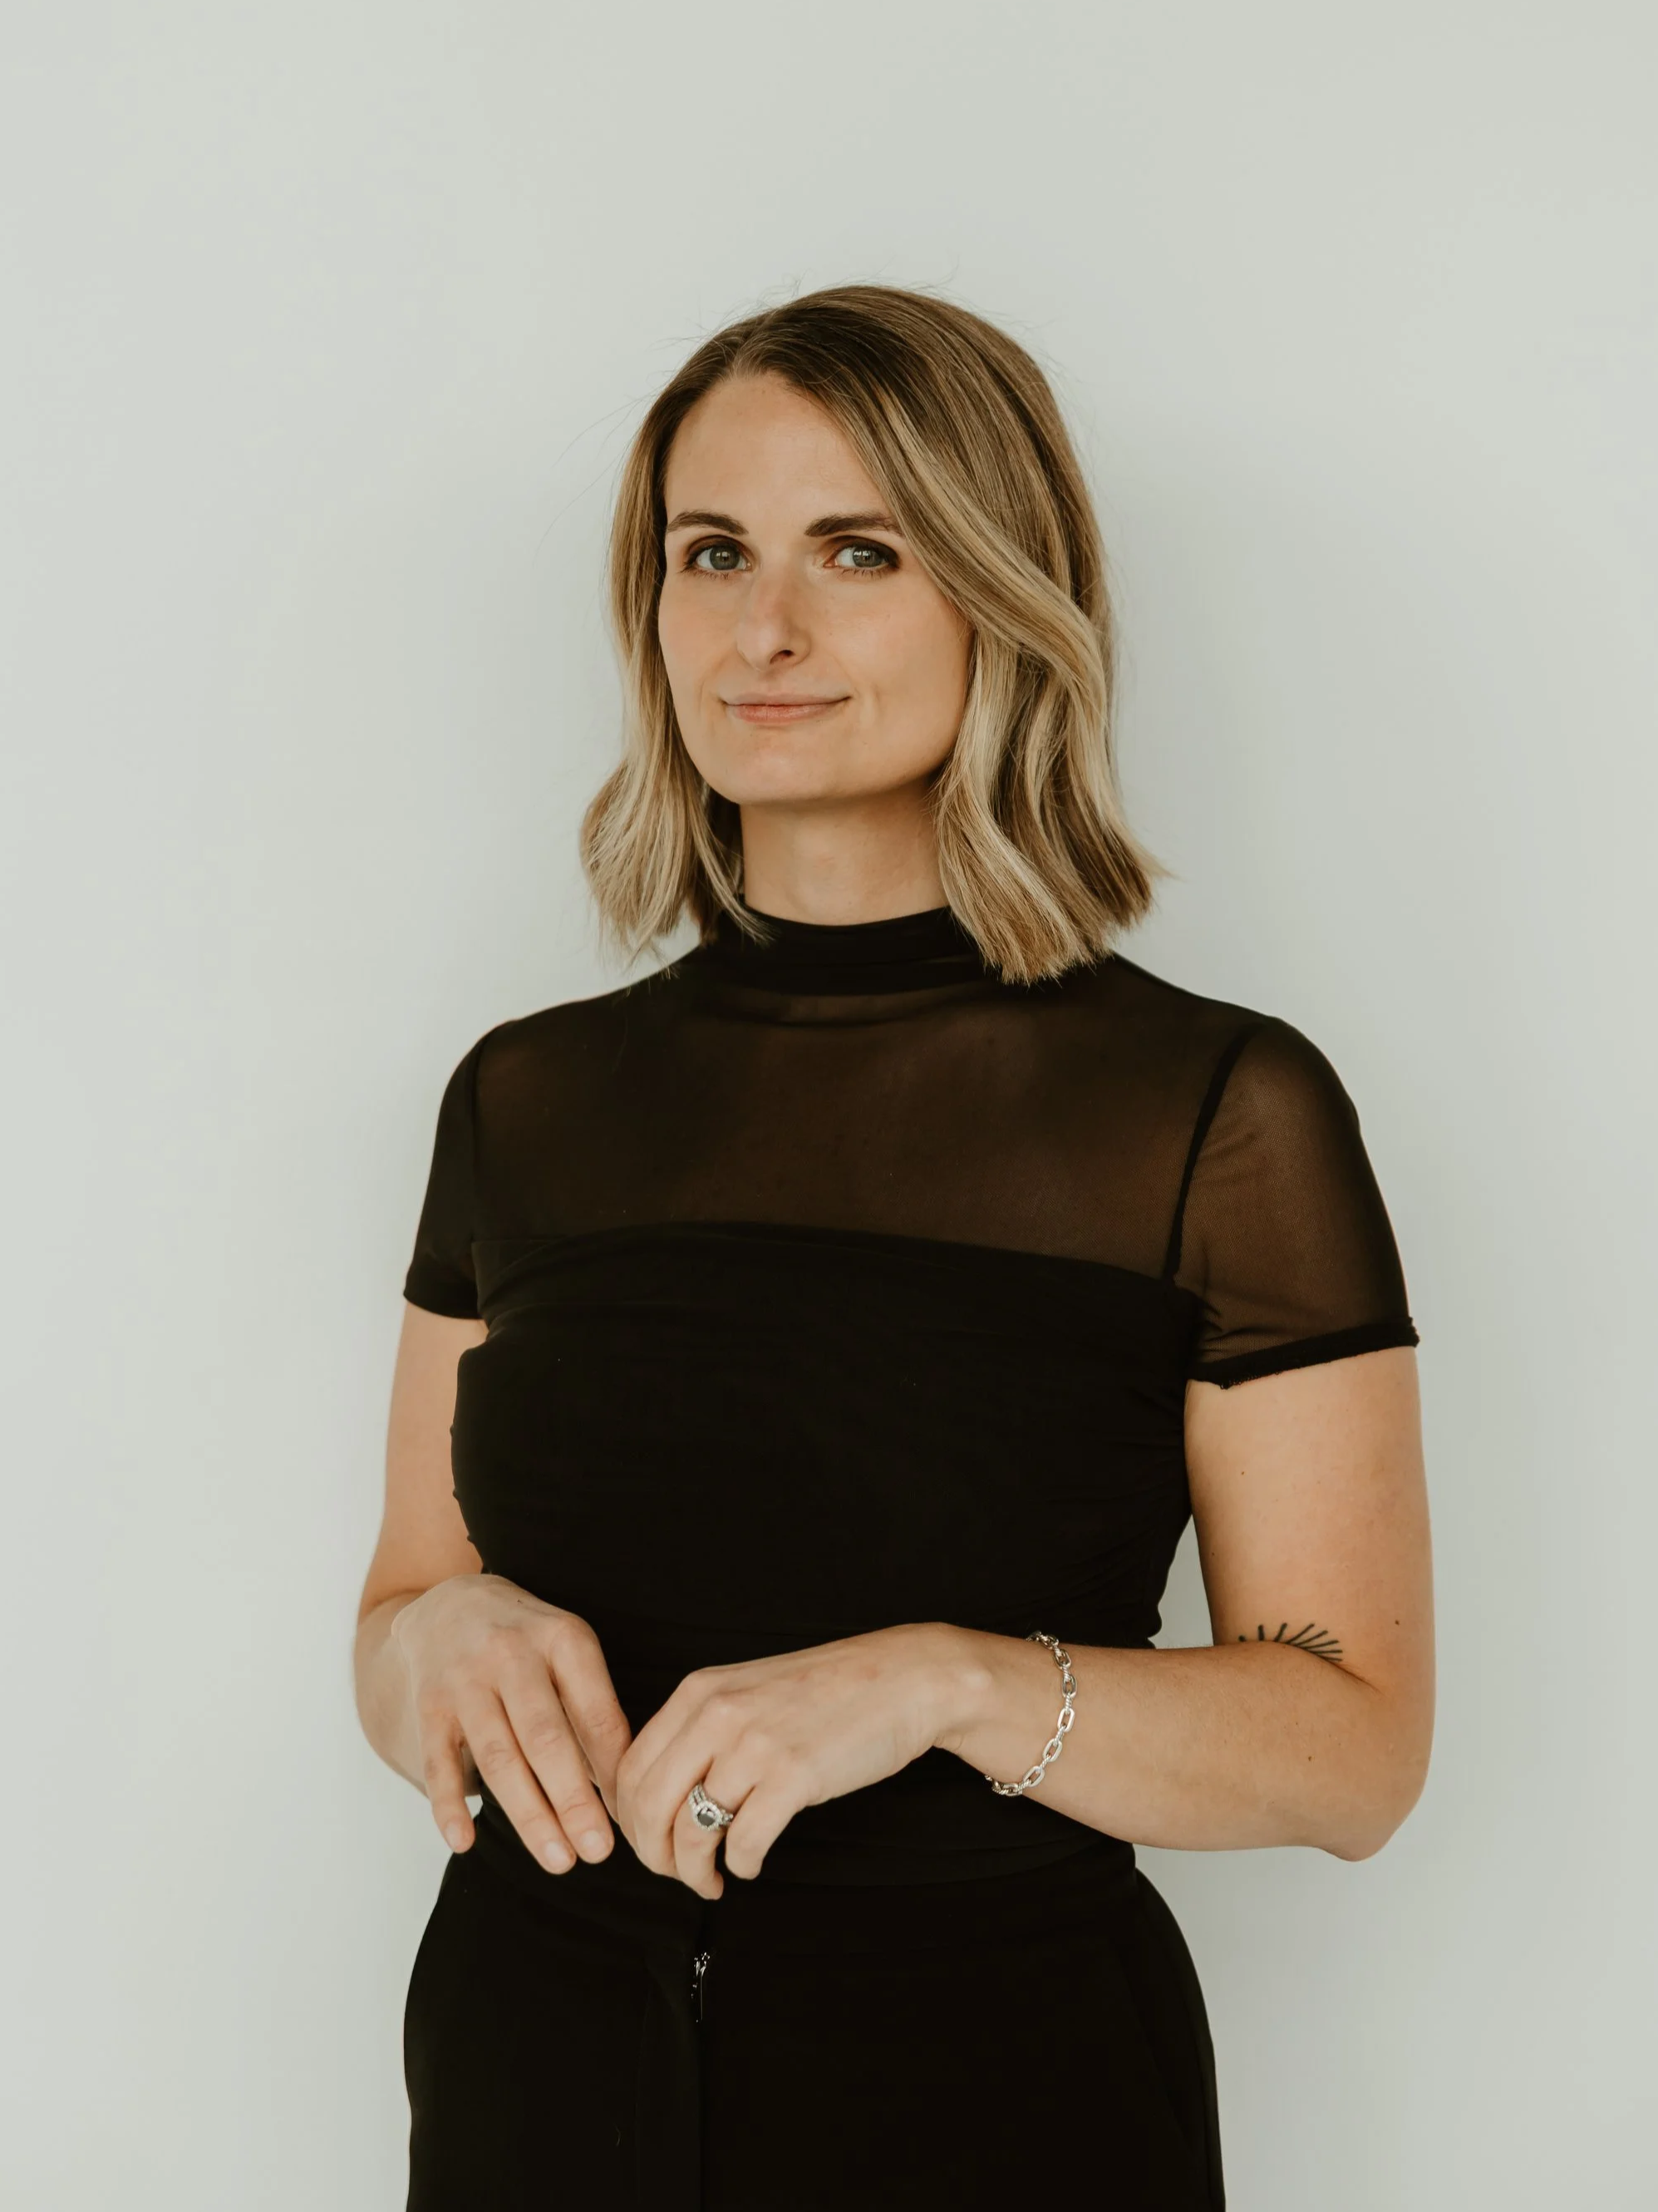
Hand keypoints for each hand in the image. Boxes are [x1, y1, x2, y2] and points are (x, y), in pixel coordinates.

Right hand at [390, 1574, 631, 1874]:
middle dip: (574, 1800)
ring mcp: (465, 1679)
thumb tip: (624, 1790)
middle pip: (546, 1738)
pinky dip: (448, 1805)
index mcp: (563, 1639)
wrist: (448, 1606)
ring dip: (529, 1815)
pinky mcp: (429, 1705)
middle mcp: (513, 1654)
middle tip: (598, 1852)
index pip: (595, 1712)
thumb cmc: (528, 1643)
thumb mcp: (568, 1653)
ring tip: (558, 1859)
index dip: (614, 1769)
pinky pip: (438, 1762)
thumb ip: (592, 1710)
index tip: (632, 1815)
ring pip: (499, 1757)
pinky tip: (464, 1842)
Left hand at [614, 1624, 971, 1896]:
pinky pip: (744, 1842)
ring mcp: (755, 1744)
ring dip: (693, 1872)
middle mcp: (716, 1714)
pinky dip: (741, 1865)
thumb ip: (699, 1729)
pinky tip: (750, 1864)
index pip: (628, 1769)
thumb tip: (658, 1794)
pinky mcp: (794, 1775)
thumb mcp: (745, 1690)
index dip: (628, 1820)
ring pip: (690, 1831)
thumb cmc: (825, 1692)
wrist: (900, 1679)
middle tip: (674, 1873)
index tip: (648, 1842)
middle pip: (647, 1805)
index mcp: (697, 1692)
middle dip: (653, 1855)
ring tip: (711, 1881)